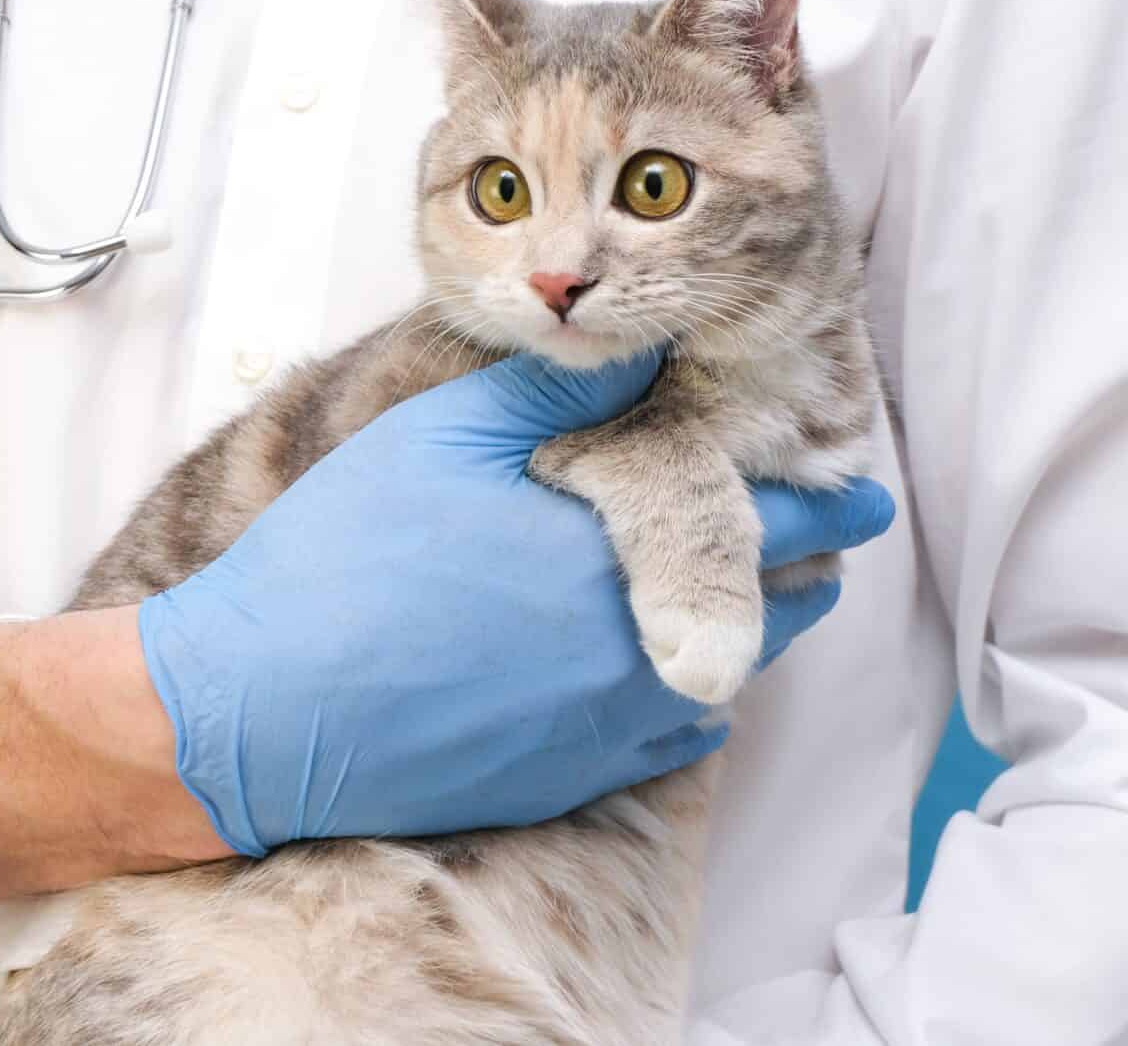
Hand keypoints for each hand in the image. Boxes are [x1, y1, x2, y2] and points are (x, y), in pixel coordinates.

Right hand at [137, 352, 894, 858]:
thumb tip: (652, 346)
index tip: (864, 485)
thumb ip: (561, 393)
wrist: (264, 711)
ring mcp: (607, 732)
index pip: (781, 527)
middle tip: (818, 534)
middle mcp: (641, 654)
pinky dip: (690, 699)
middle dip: (806, 567)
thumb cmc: (343, 558)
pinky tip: (670, 674)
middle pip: (776, 612)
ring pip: (731, 680)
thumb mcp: (443, 438)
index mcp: (625, 556)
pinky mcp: (564, 781)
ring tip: (757, 595)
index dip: (832, 501)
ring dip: (753, 632)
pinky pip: (669, 742)